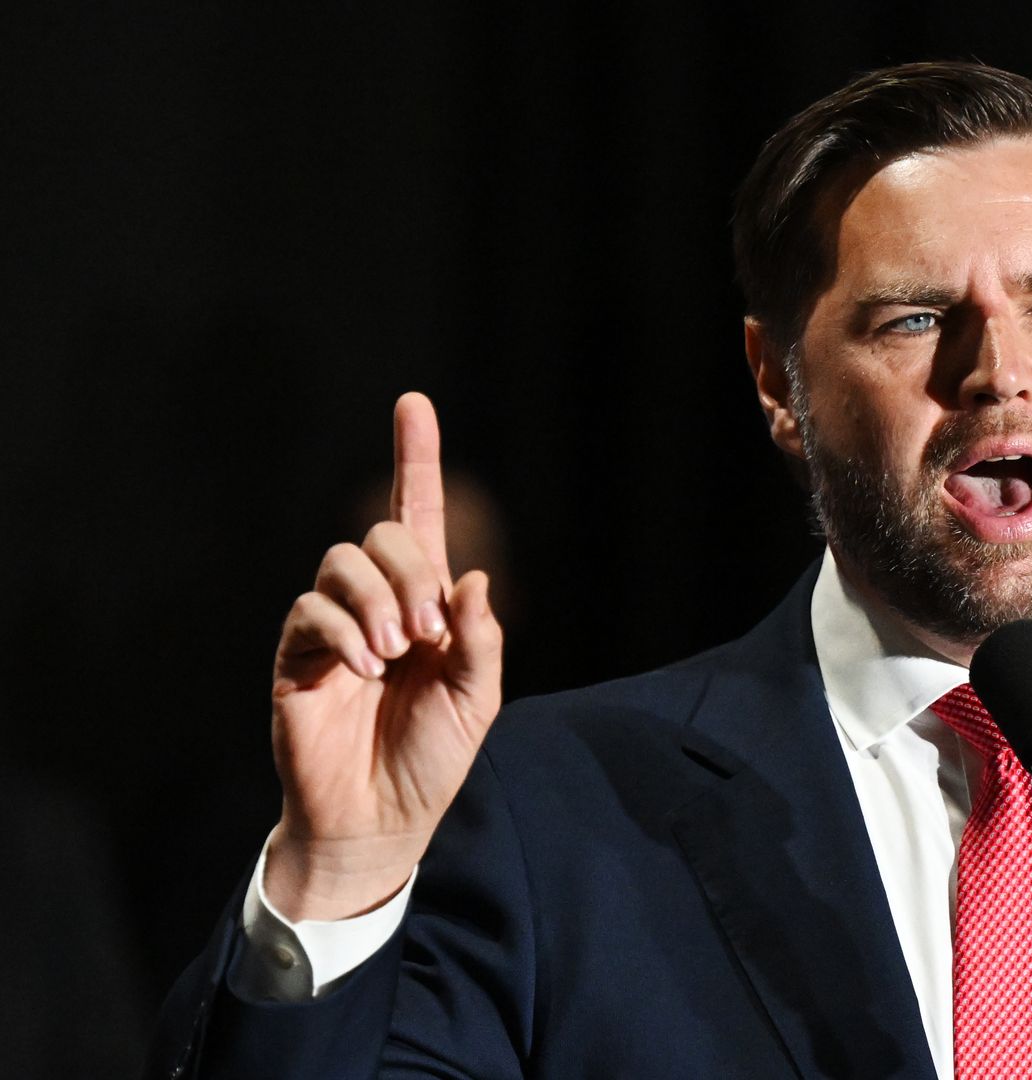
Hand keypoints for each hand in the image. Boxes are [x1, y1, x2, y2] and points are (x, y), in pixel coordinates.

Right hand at [265, 393, 504, 920]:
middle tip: (428, 634)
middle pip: (380, 534)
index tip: (415, 404)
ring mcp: (334, 626)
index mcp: (429, 604)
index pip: (420, 516)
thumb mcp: (477, 700)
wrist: (379, 818)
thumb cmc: (432, 758)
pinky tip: (362, 669)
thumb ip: (482, 640)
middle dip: (411, 572)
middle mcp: (379, 603)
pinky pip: (308, 609)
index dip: (417, 459)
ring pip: (340, 562)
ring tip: (394, 656)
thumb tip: (475, 579)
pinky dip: (341, 631)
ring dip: (377, 601)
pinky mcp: (296, 655)